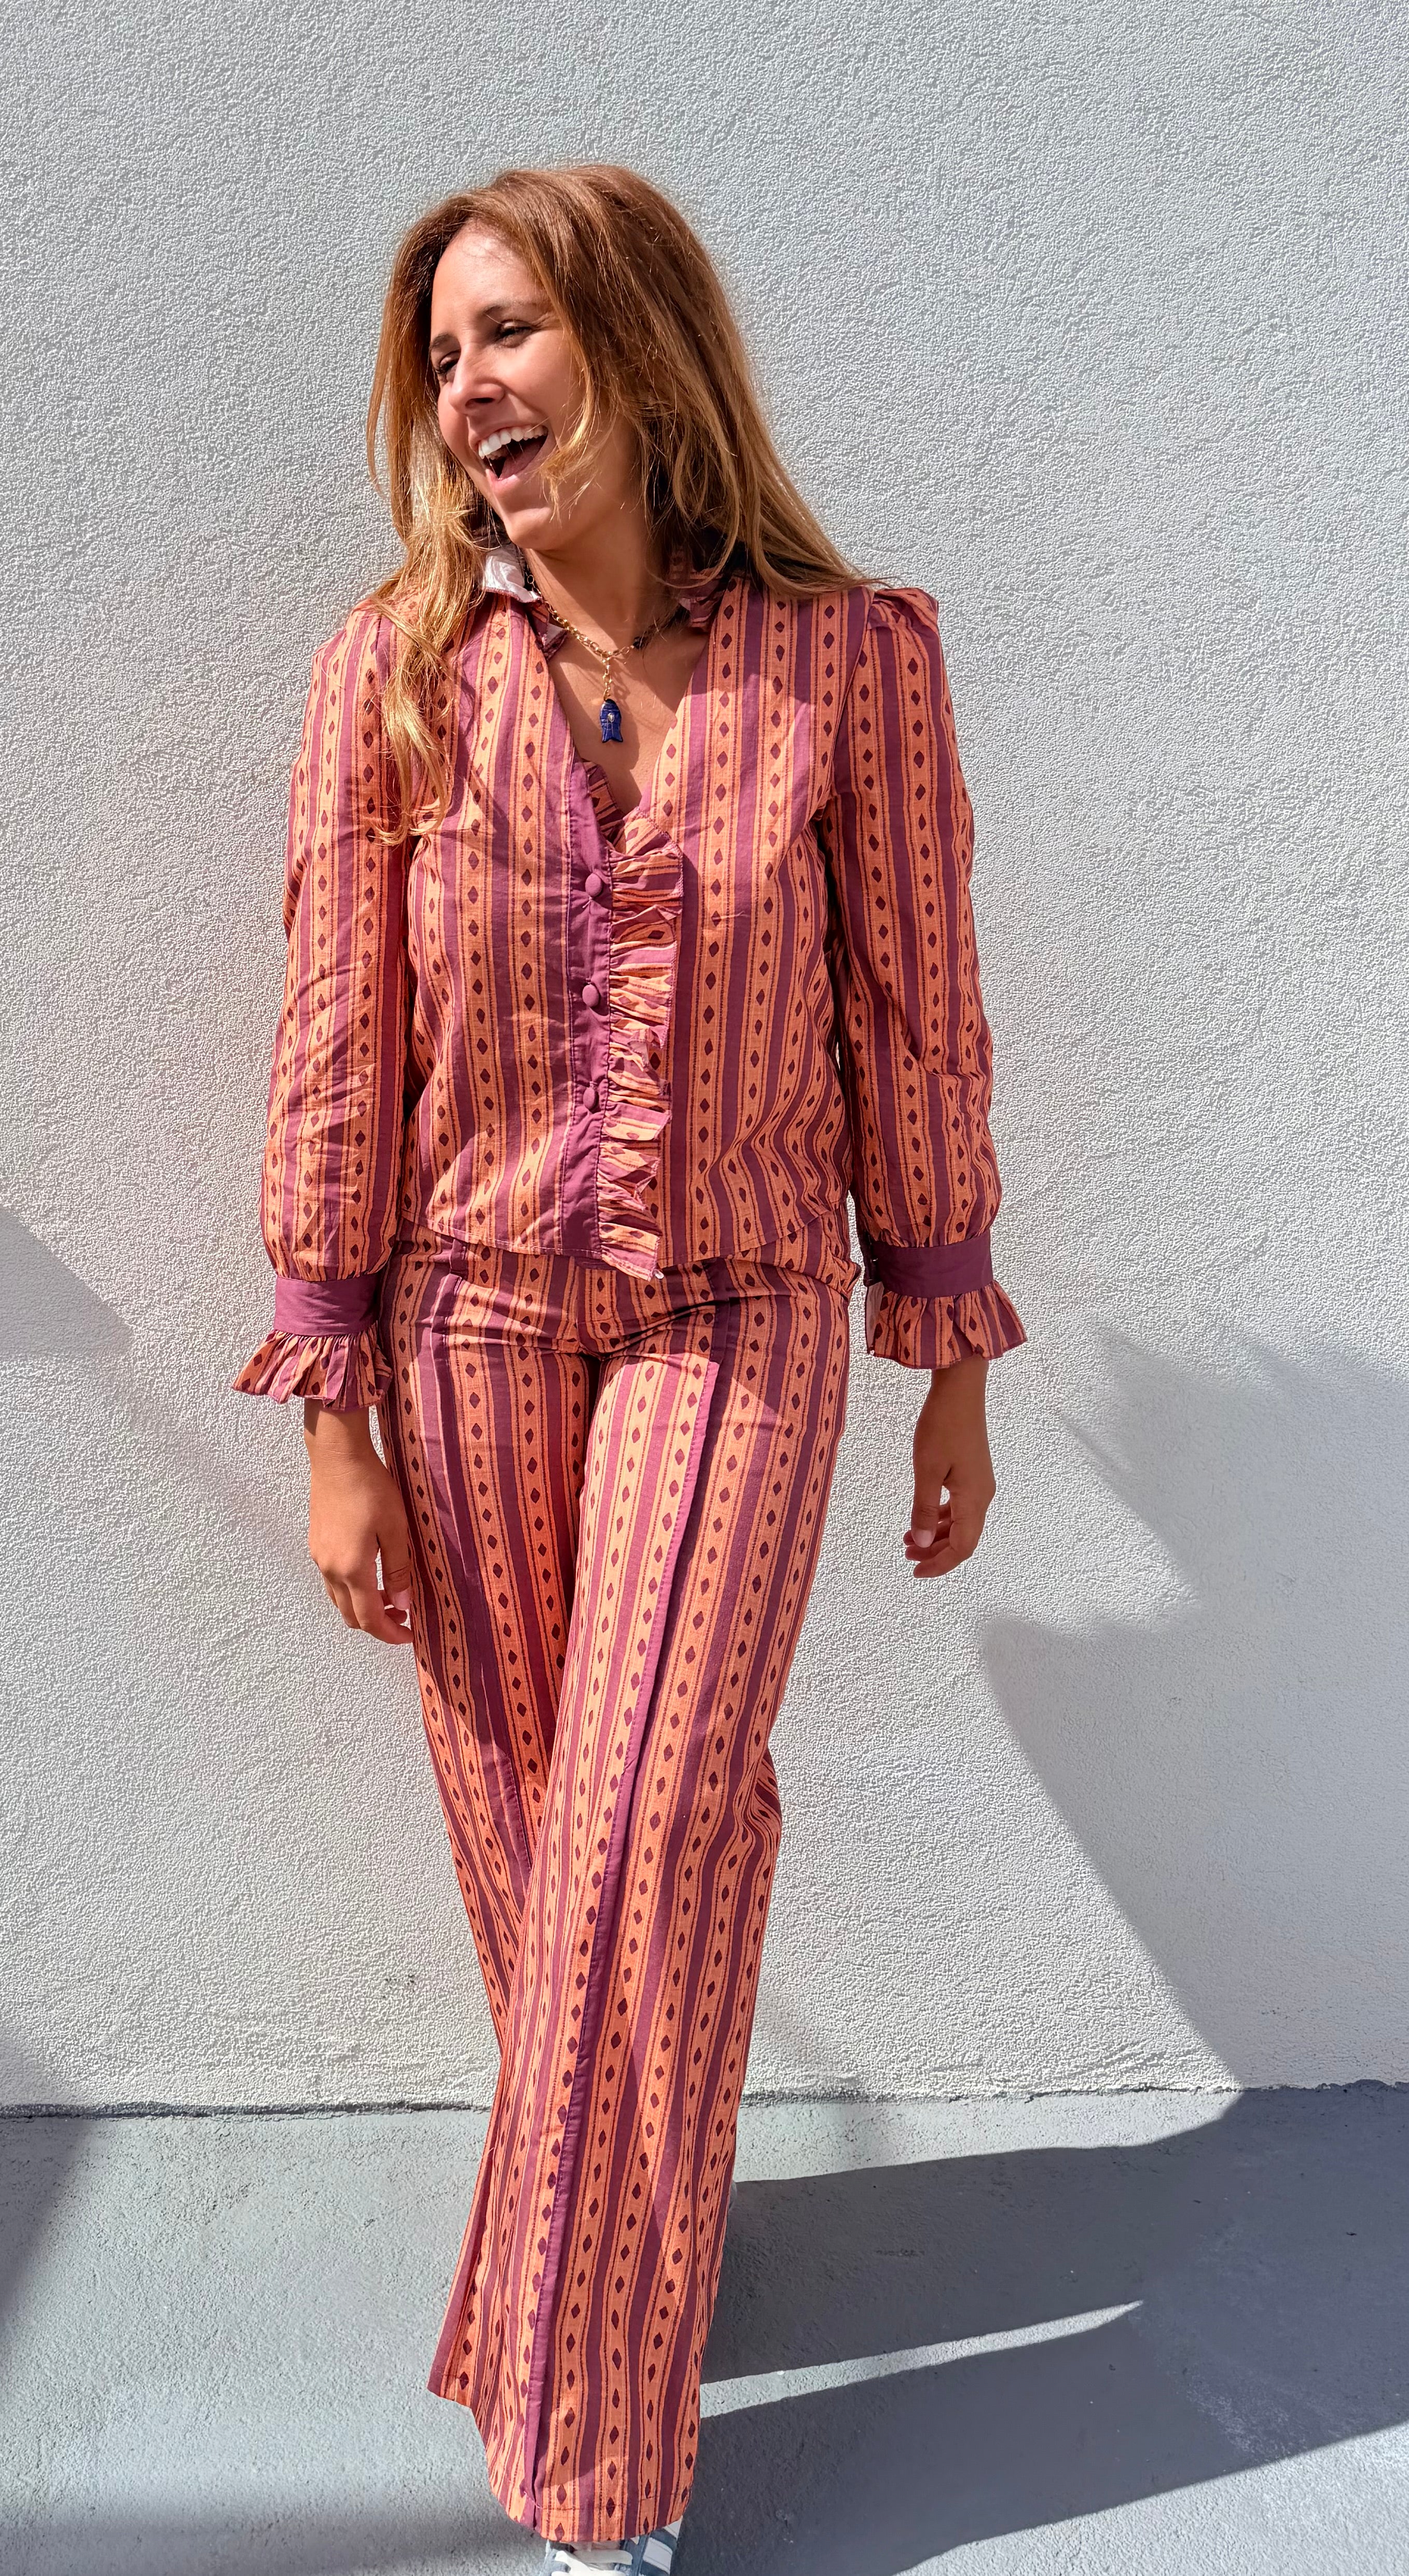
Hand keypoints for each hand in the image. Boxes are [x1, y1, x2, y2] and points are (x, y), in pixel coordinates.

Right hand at [303, 1400, 414, 1643]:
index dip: (391, 1634)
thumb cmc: (371, 1488)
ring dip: (362, 1607)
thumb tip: (403, 1605)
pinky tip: (369, 1574)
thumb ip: (398, 1570)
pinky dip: (350, 1591)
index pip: (370, 1619)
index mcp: (351, 1569)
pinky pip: (331, 1582)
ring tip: (389, 1595)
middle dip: (377, 1623)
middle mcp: (329, 1569)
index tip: (410, 1635)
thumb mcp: (396, 1529)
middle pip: (350, 1616)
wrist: (337, 1456)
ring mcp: (318, 1557)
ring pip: (338, 1600)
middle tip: (404, 1614)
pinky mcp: (316, 1544)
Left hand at [904, 1354, 995, 1578]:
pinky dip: (941, 1517)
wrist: (961, 1390)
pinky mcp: (973, 1473)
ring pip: (960, 1523)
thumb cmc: (942, 1426)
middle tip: (906, 1555)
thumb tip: (920, 1543)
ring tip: (908, 1538)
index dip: (940, 1564)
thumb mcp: (926, 1470)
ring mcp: (979, 1484)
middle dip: (935, 1552)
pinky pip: (959, 1506)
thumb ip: (922, 1509)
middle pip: (963, 1539)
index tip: (916, 1571)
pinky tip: (922, 1516)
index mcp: (974, 1499)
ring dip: (936, 1535)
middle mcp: (982, 1496)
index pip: (962, 1548)